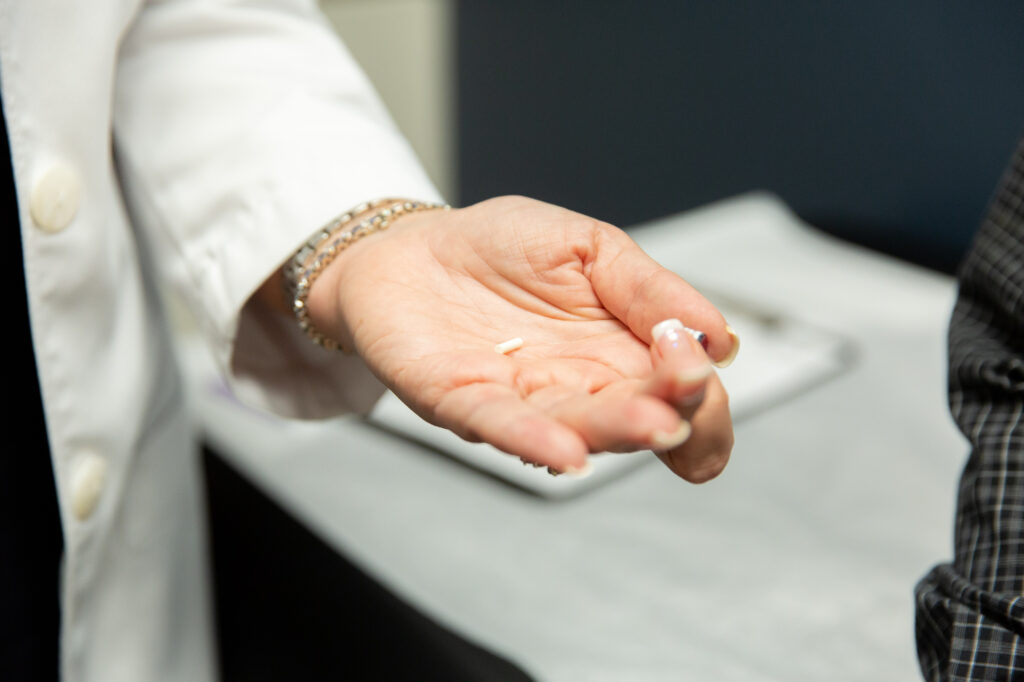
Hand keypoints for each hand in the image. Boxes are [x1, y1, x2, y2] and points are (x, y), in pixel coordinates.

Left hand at [308, 196, 736, 481]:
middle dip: (667, 416)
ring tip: (655, 429)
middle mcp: (578, 391)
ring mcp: (521, 402)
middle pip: (636, 420)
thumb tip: (718, 337)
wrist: (414, 247)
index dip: (699, 392)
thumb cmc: (501, 249)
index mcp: (619, 355)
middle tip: (684, 402)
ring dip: (615, 433)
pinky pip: (499, 425)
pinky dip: (532, 441)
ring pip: (576, 428)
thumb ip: (648, 288)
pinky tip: (566, 454)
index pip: (680, 394)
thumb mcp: (589, 246)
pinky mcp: (459, 400)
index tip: (698, 360)